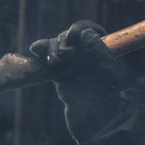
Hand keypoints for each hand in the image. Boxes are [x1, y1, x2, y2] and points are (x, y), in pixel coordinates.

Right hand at [29, 20, 121, 141]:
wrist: (93, 115)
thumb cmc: (105, 95)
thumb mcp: (108, 74)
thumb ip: (101, 56)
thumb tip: (90, 38)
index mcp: (99, 48)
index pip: (87, 29)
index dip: (79, 29)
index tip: (73, 36)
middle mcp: (83, 51)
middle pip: (67, 35)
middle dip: (62, 42)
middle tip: (63, 57)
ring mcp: (69, 59)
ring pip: (55, 44)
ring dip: (51, 49)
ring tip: (54, 63)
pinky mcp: (57, 69)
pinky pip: (46, 55)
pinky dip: (41, 50)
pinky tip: (35, 51)